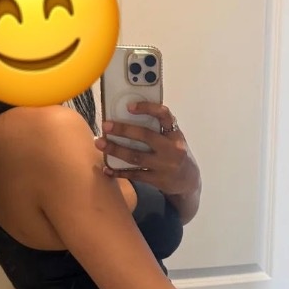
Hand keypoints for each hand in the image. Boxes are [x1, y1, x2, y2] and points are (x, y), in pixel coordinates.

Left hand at [95, 102, 201, 220]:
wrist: (189, 181)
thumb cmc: (176, 153)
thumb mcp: (174, 139)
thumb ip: (158, 129)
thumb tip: (127, 115)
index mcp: (175, 134)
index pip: (164, 115)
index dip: (147, 108)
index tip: (129, 106)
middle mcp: (172, 149)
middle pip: (145, 136)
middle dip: (123, 130)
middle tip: (106, 126)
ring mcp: (165, 166)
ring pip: (136, 157)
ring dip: (116, 150)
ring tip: (100, 143)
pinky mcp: (158, 180)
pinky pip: (135, 175)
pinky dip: (119, 172)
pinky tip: (106, 169)